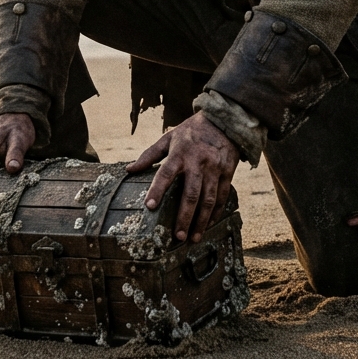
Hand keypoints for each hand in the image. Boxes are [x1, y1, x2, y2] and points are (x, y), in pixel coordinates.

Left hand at [126, 112, 239, 243]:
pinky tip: (209, 225)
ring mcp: (214, 168)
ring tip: (193, 238)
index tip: (149, 206)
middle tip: (177, 236)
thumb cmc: (191, 131)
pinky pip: (222, 196)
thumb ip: (150, 155)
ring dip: (201, 221)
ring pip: (208, 199)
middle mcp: (198, 162)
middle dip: (184, 216)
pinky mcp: (227, 172)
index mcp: (180, 152)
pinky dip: (216, 213)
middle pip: (191, 193)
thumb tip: (129, 170)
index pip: (166, 172)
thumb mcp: (169, 138)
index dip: (157, 189)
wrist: (223, 121)